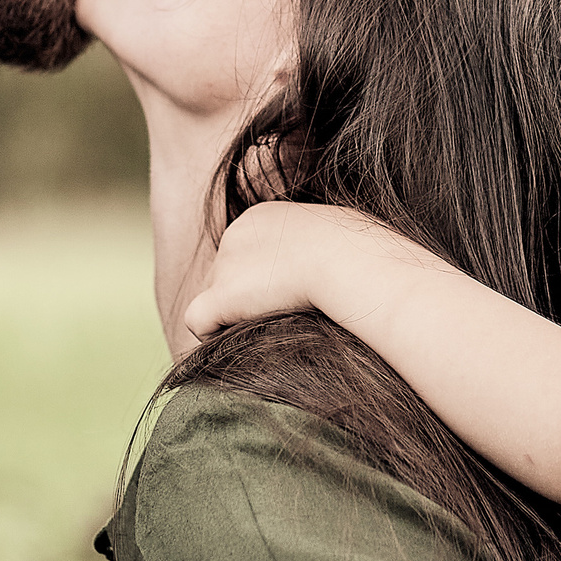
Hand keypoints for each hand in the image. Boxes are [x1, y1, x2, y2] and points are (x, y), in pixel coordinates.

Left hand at [185, 201, 392, 340]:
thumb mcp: (344, 237)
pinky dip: (214, 335)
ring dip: (235, 318)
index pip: (246, 254)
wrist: (348, 261)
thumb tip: (337, 271)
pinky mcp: (221, 295)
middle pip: (225, 276)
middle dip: (245, 299)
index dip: (261, 281)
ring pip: (213, 299)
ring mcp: (225, 264)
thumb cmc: (362, 254)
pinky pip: (197, 321)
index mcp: (262, 218)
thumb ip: (325, 251)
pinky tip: (245, 343)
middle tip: (278, 319)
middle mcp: (235, 234)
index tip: (287, 298)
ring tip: (268, 331)